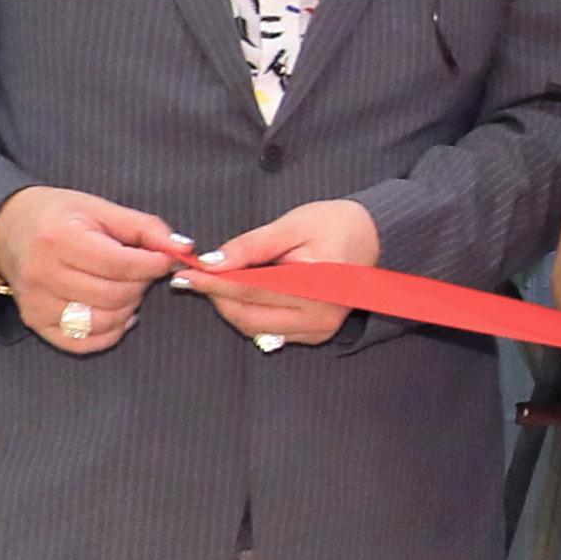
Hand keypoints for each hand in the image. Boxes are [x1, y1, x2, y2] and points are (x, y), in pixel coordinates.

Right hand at [0, 186, 185, 354]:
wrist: (6, 227)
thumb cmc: (59, 216)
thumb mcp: (101, 210)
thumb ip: (146, 229)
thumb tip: (185, 249)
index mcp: (59, 239)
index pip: (121, 265)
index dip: (154, 264)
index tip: (165, 258)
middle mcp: (43, 274)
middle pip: (115, 295)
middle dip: (141, 284)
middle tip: (141, 271)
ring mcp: (36, 302)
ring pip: (104, 321)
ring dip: (128, 307)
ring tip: (126, 287)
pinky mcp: (35, 322)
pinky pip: (84, 342)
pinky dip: (110, 331)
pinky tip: (116, 311)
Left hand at [185, 199, 377, 348]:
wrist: (375, 238)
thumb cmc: (335, 225)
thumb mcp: (292, 225)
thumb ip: (251, 245)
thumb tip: (211, 262)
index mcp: (319, 282)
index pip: (252, 288)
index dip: (214, 283)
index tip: (185, 275)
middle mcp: (322, 313)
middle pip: (250, 314)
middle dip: (218, 296)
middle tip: (198, 277)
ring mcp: (321, 328)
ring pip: (256, 328)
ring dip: (231, 307)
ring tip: (220, 283)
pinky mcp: (318, 334)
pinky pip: (270, 332)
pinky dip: (251, 315)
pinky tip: (246, 295)